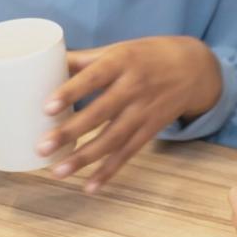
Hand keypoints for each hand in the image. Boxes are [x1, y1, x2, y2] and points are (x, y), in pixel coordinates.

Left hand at [36, 36, 222, 191]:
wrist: (194, 69)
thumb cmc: (147, 55)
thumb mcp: (119, 49)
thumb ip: (84, 59)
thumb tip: (44, 63)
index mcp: (121, 62)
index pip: (93, 78)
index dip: (71, 92)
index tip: (47, 107)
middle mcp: (133, 88)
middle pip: (99, 113)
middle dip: (70, 132)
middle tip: (42, 147)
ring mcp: (144, 111)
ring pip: (112, 139)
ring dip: (85, 158)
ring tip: (58, 172)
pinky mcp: (151, 130)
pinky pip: (128, 153)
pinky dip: (109, 171)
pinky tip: (90, 186)